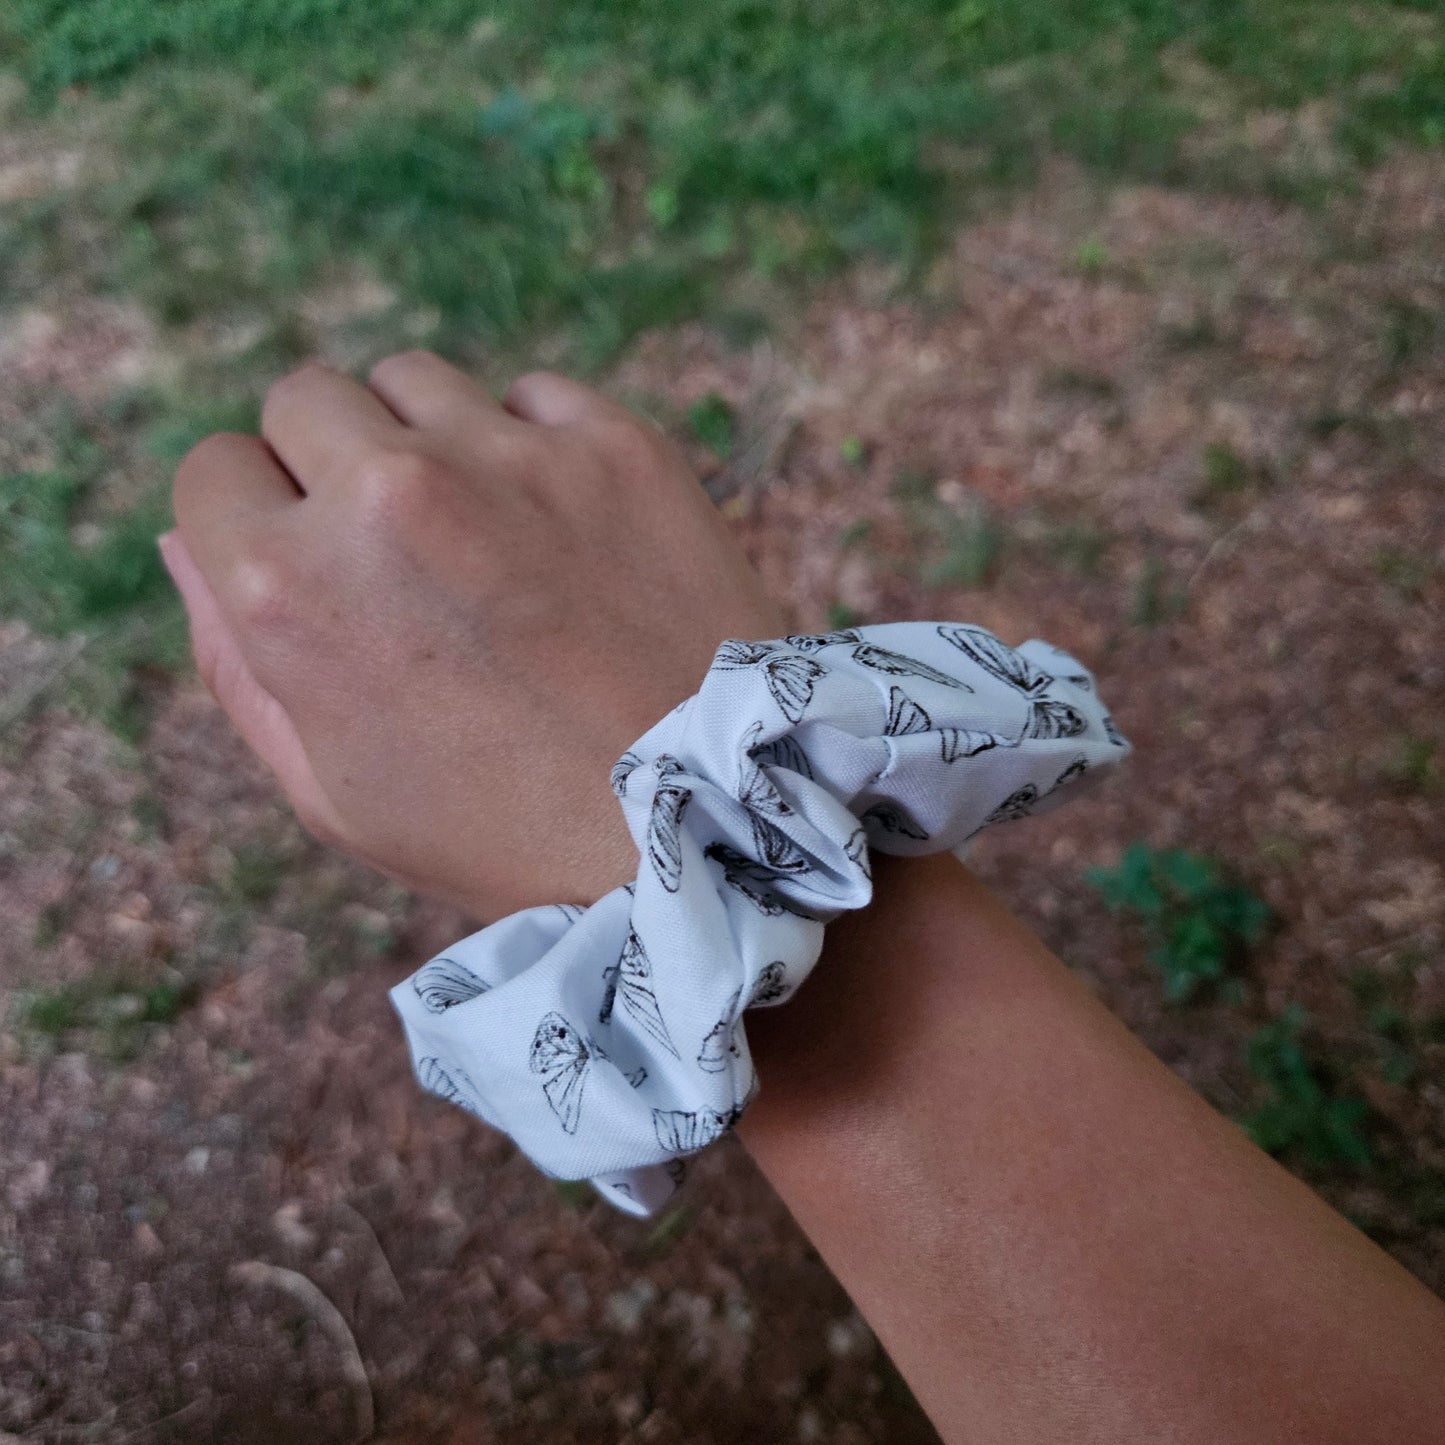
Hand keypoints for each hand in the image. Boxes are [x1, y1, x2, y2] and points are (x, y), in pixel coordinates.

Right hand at [165, 353, 783, 917]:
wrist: (703, 825)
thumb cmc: (506, 831)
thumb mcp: (334, 792)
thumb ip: (236, 661)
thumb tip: (184, 546)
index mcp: (290, 588)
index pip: (213, 470)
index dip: (256, 518)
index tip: (312, 558)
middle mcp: (386, 495)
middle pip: (304, 399)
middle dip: (331, 463)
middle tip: (403, 550)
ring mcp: (508, 457)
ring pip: (413, 379)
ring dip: (428, 439)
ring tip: (488, 538)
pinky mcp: (614, 442)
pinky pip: (530, 394)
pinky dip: (534, 444)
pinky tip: (567, 532)